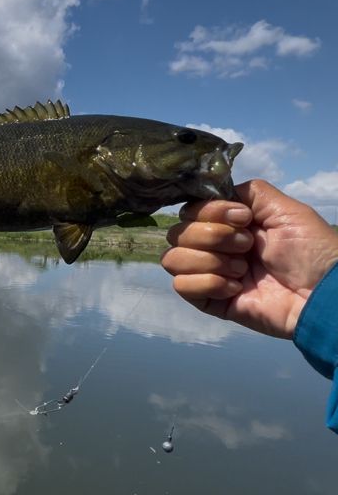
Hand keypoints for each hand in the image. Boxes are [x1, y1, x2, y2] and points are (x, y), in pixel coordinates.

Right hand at [161, 179, 337, 339]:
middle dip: (212, 236)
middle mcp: (216, 246)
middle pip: (176, 232)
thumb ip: (248, 193)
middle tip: (247, 246)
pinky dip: (207, 283)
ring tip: (242, 269)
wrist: (322, 292)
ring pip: (172, 259)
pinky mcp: (212, 302)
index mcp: (231, 223)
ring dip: (208, 260)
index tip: (242, 218)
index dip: (209, 211)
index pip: (190, 209)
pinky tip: (235, 288)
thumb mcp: (284, 209)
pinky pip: (182, 287)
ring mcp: (212, 274)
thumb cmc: (310, 249)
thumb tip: (217, 192)